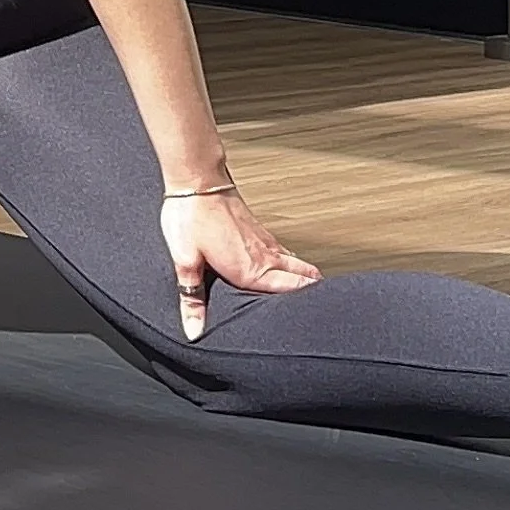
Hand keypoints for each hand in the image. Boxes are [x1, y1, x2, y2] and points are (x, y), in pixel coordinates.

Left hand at [159, 175, 318, 342]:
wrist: (197, 178)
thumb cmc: (191, 215)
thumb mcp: (186, 261)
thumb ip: (192, 298)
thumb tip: (194, 330)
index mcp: (251, 270)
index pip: (293, 291)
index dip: (306, 307)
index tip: (317, 321)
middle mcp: (265, 257)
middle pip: (304, 277)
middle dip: (315, 294)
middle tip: (323, 312)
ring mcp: (265, 242)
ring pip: (298, 264)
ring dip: (307, 278)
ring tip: (313, 295)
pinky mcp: (259, 231)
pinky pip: (285, 252)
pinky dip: (294, 263)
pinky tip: (288, 268)